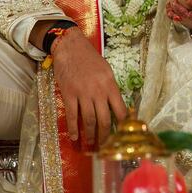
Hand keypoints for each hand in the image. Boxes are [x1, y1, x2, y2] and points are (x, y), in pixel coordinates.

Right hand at [51, 28, 127, 146]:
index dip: (122, 125)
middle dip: (105, 136)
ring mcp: (83, 93)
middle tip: (105, 145)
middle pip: (104, 119)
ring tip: (91, 144)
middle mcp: (98, 91)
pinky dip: (73, 128)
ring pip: (89, 120)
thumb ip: (110, 89)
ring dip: (90, 135)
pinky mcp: (69, 94)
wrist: (71, 47)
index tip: (122, 134)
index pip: (120, 110)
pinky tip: (74, 137)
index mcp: (110, 85)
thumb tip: (116, 107)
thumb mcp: (107, 71)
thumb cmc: (90, 59)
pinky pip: (72, 115)